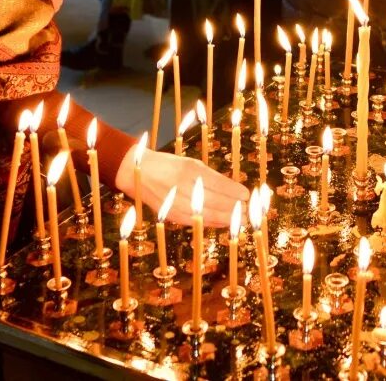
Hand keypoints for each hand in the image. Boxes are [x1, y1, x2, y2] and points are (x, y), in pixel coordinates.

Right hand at [114, 146, 247, 226]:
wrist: (138, 173)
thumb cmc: (168, 165)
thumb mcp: (190, 163)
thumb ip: (210, 176)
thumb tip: (233, 189)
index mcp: (187, 169)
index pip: (217, 183)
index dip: (233, 191)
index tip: (246, 195)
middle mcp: (182, 186)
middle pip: (214, 200)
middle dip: (233, 207)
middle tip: (247, 210)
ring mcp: (176, 202)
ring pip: (207, 214)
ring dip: (226, 218)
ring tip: (240, 219)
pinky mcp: (172, 215)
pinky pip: (197, 221)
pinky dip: (212, 222)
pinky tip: (223, 222)